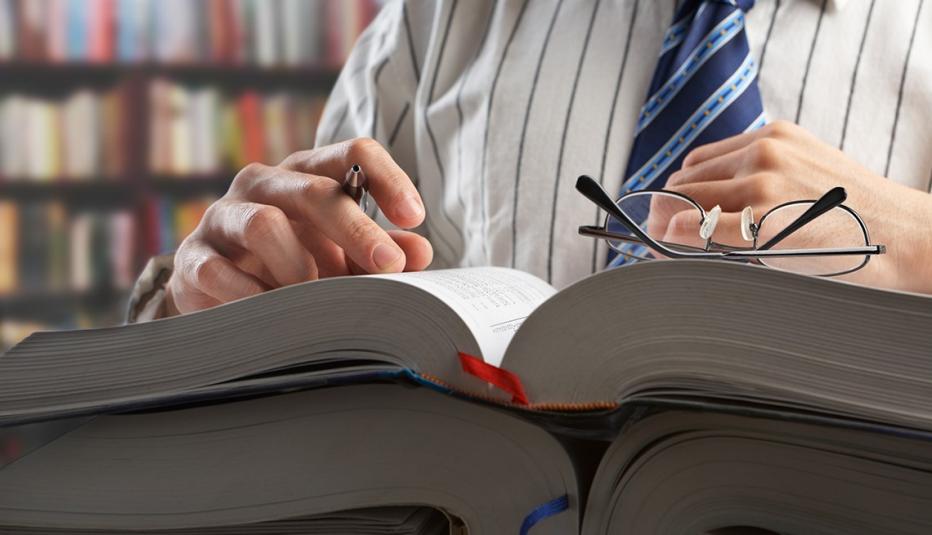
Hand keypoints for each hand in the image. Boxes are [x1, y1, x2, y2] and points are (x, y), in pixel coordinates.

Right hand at [165, 138, 432, 315]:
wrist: (219, 293)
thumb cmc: (294, 265)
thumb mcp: (344, 257)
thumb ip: (380, 252)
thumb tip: (419, 252)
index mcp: (307, 175)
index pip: (352, 154)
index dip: (387, 179)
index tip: (413, 216)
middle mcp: (263, 184)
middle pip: (313, 189)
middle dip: (356, 229)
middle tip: (388, 266)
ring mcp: (223, 217)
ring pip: (263, 223)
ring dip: (300, 266)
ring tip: (318, 298)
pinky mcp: (193, 257)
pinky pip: (220, 270)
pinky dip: (253, 297)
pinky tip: (275, 315)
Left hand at [658, 120, 931, 292]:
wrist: (906, 237)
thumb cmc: (853, 216)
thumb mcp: (802, 178)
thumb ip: (753, 181)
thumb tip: (691, 204)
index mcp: (773, 137)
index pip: (698, 163)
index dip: (677, 192)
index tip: (664, 214)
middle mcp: (764, 152)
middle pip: (686, 183)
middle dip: (666, 211)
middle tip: (654, 237)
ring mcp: (763, 183)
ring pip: (688, 205)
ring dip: (670, 227)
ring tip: (665, 247)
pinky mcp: (764, 219)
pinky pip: (700, 229)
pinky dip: (675, 238)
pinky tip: (667, 247)